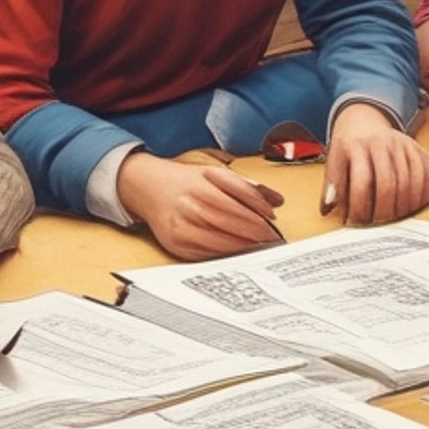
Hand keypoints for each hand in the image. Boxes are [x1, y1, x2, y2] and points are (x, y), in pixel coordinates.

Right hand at [118, 152, 282, 258]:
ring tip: (258, 245)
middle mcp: (192, 204)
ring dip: (245, 245)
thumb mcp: (216, 174)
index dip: (260, 209)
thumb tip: (278, 200)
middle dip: (257, 231)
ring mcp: (183, 226)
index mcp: (203, 182)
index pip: (241, 195)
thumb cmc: (186, 182)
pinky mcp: (178, 244)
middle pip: (234, 220)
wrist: (150, 190)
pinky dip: (226, 254)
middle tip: (271, 238)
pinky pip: (208, 254)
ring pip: (223, 241)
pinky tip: (237, 251)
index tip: (272, 219)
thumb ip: (248, 186)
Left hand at [324, 104, 428, 225]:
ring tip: (395, 222)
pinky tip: (414, 208)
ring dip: (404, 208)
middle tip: (378, 228)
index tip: (355, 224)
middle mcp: (382, 143)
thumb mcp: (334, 161)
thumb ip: (332, 184)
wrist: (365, 121)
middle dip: (384, 213)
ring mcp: (403, 145)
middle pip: (388, 185)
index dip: (360, 208)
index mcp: (356, 145)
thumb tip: (328, 209)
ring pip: (411, 183)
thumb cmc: (349, 148)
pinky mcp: (419, 149)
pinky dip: (424, 196)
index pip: (362, 182)